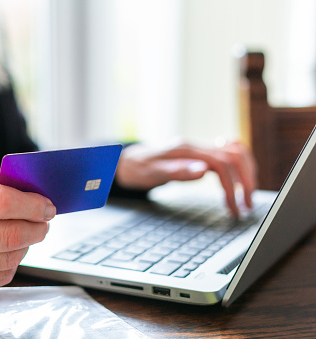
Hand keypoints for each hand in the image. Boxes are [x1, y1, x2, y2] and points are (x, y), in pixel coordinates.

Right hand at [0, 173, 55, 292]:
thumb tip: (29, 196)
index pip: (0, 203)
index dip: (30, 205)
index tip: (46, 205)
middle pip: (8, 235)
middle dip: (36, 228)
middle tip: (44, 221)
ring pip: (7, 258)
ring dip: (27, 245)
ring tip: (27, 234)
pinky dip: (12, 262)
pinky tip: (9, 250)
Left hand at [115, 141, 256, 214]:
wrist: (128, 161)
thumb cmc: (138, 169)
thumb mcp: (153, 173)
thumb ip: (177, 171)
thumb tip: (204, 170)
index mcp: (187, 150)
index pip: (222, 163)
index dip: (232, 186)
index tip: (234, 208)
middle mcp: (196, 146)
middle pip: (235, 156)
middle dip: (246, 181)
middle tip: (247, 206)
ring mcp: (199, 149)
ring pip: (235, 153)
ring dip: (246, 173)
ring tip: (247, 196)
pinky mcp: (199, 154)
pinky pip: (227, 152)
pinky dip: (239, 164)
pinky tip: (240, 177)